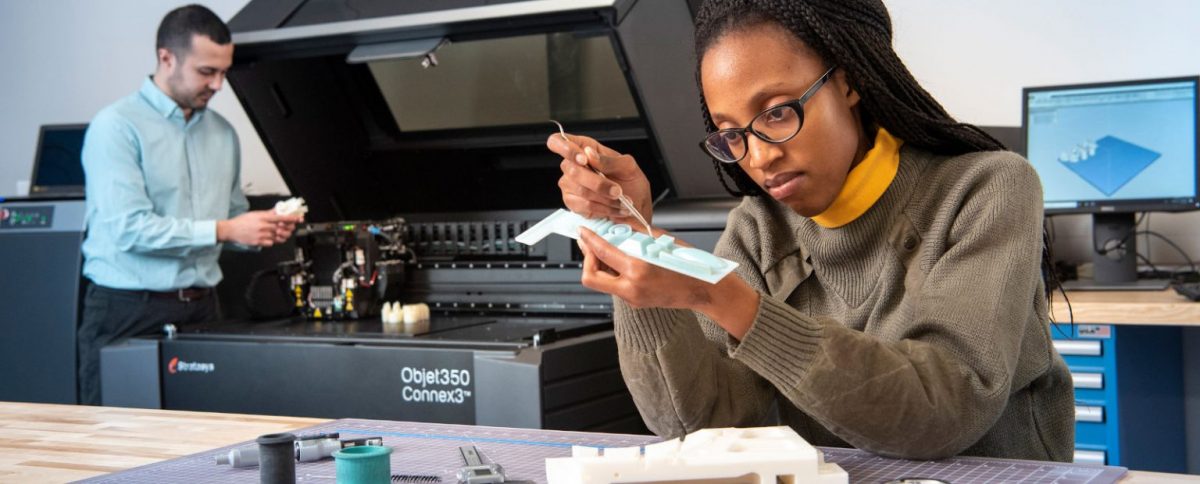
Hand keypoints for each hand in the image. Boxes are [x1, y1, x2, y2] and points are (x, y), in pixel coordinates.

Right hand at [217, 210, 302, 246]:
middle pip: (281, 228)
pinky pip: (271, 243)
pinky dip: (273, 241)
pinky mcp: (258, 242)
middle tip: (291, 227)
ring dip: (283, 236)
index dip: (291, 218)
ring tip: (283, 233)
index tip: (298, 219)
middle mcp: (263, 226)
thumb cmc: (241, 221)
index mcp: (263, 218)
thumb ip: (268, 213)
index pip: (281, 218)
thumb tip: (277, 210)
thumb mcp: (255, 214)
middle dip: (289, 228)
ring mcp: (261, 235)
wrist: (230, 230)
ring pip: (278, 237)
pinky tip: (272, 239)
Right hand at [547, 133, 651, 228]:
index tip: (584, 159)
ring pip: (580, 190)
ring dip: (605, 198)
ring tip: (621, 201)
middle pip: (572, 170)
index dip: (565, 148)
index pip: (558, 141)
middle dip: (598, 183)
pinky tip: (614, 208)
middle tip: (618, 190)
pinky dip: (603, 208)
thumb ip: (609, 160)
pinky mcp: (573, 203)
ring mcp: (570, 184)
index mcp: (584, 148)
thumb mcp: (628, 167)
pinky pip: (583, 205)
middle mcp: (573, 165)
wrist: (635, 205)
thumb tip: (589, 154)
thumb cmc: (630, 182)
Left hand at [577, 227, 759, 338]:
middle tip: (591, 244)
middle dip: (587, 259)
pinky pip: (614, 285)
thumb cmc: (690, 265)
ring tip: (607, 249)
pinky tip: (621, 260)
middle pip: (590, 277)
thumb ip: (636, 234)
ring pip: (601, 282)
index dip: (589, 240)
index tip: (583, 230)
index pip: (602, 253)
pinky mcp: (635, 302)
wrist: (705, 290)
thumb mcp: (662, 241)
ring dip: (599, 264)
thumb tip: (617, 224)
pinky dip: (612, 271)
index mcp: (638, 270)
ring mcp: (632, 298)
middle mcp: (632, 288)